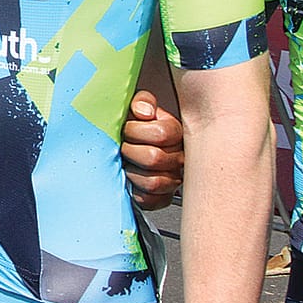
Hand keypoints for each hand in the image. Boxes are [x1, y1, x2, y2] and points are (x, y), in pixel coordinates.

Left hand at [121, 89, 185, 210]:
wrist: (127, 145)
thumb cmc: (132, 125)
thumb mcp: (136, 105)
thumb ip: (142, 101)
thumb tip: (144, 112)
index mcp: (175, 132)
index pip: (161, 134)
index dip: (136, 131)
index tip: (126, 129)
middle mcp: (179, 157)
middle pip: (154, 158)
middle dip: (130, 151)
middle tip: (123, 147)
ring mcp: (173, 178)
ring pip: (153, 182)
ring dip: (132, 172)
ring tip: (126, 164)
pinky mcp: (163, 197)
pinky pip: (152, 201)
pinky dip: (137, 192)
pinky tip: (131, 180)